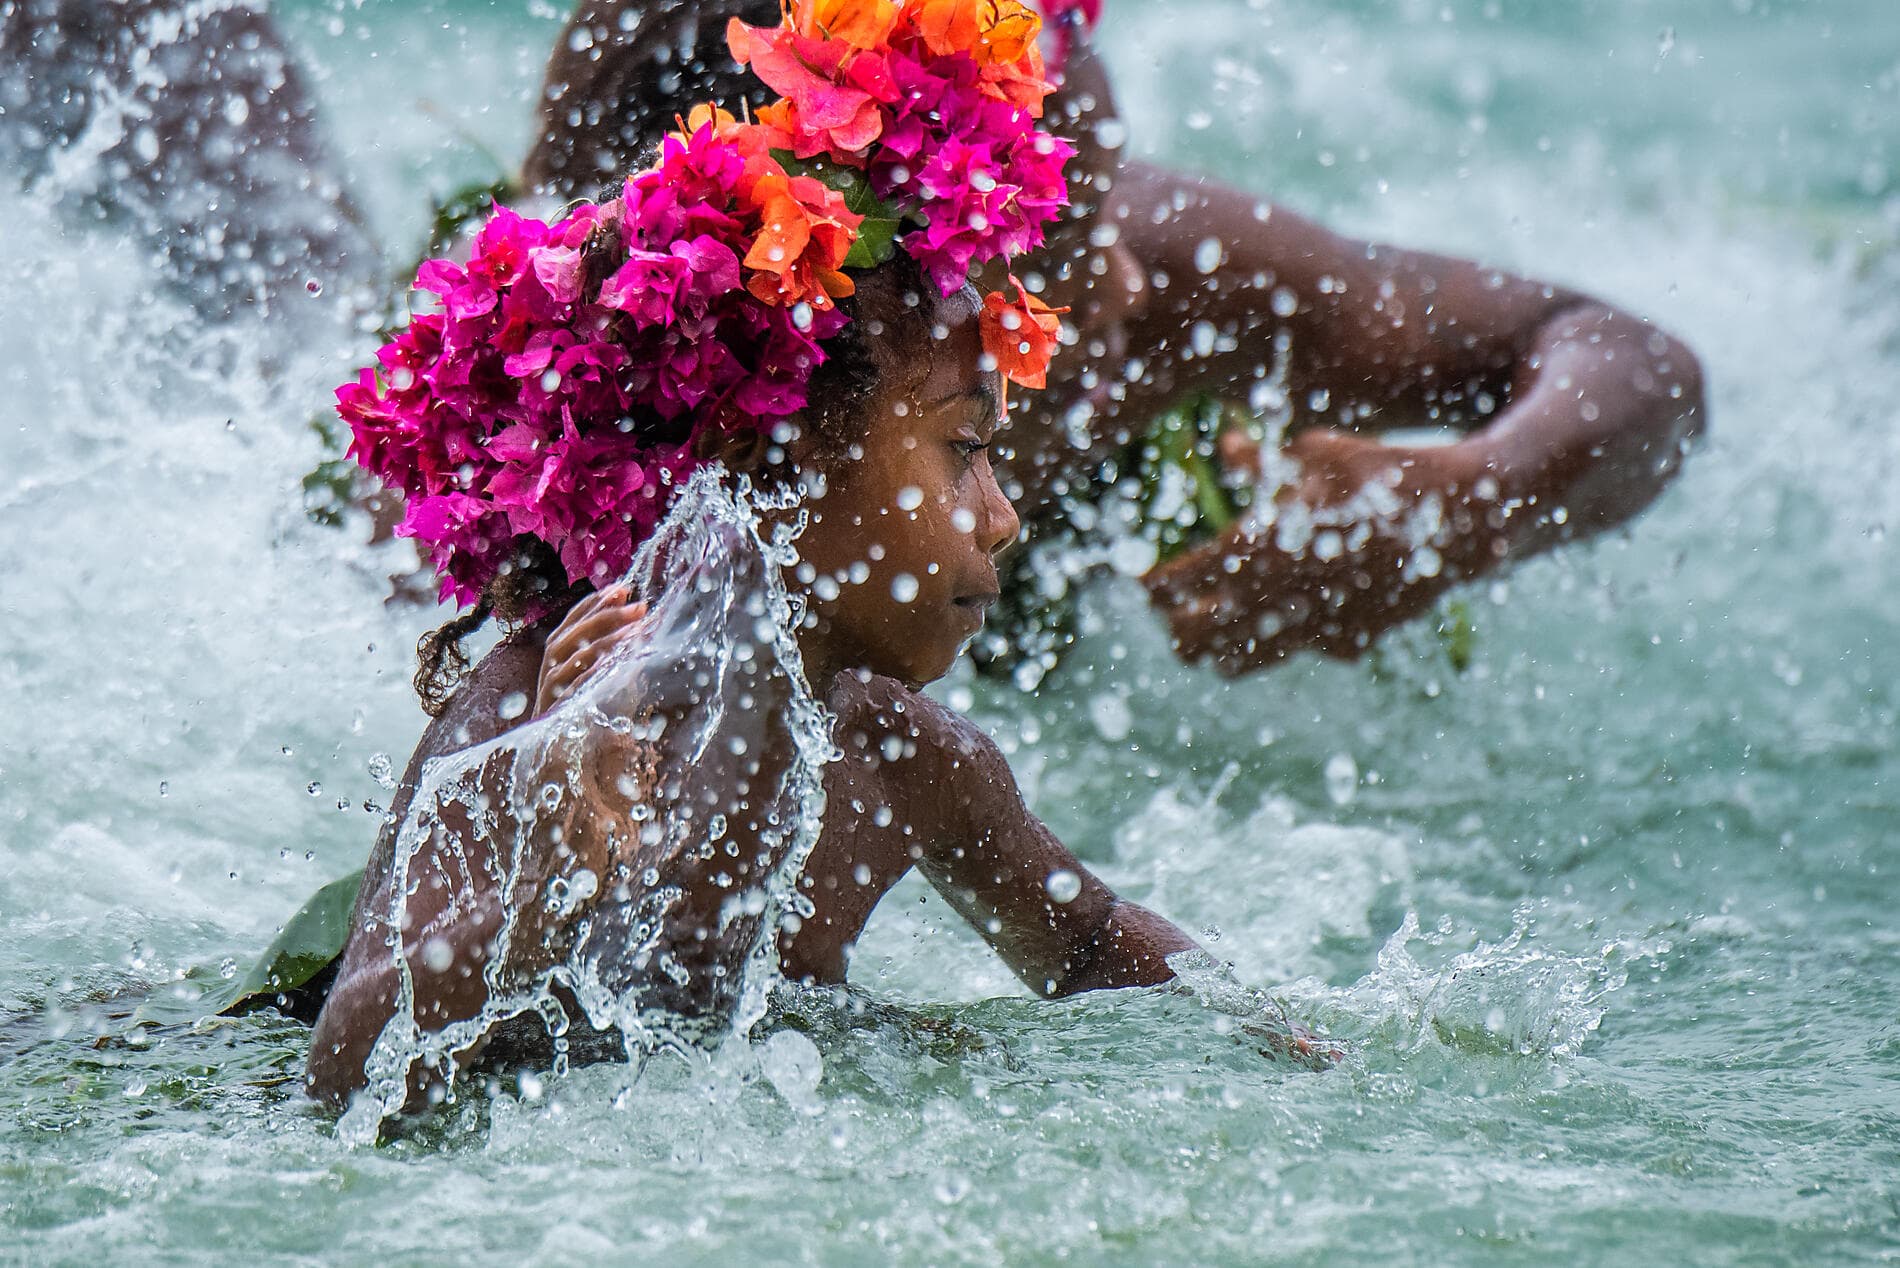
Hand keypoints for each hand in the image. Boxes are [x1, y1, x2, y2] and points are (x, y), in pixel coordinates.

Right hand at [534, 583, 650, 715]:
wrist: (567, 750)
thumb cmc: (590, 707)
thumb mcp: (610, 673)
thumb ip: (621, 650)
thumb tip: (645, 622)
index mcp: (561, 650)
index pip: (576, 618)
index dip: (598, 601)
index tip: (623, 588)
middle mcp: (551, 664)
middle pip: (574, 631)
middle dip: (607, 615)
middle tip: (638, 607)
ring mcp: (550, 685)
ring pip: (575, 656)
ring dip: (608, 641)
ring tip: (637, 632)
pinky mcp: (554, 708)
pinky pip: (573, 685)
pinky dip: (593, 672)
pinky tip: (613, 663)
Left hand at [1143, 428, 1495, 674]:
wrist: (1460, 518)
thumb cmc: (1380, 474)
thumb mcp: (1315, 455)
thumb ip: (1258, 459)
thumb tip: (1221, 445)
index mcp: (1255, 550)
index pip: (1176, 583)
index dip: (1152, 586)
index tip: (1143, 584)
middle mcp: (1276, 600)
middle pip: (1193, 639)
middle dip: (1177, 628)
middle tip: (1172, 616)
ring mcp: (1312, 630)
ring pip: (1239, 664)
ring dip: (1220, 649)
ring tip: (1212, 635)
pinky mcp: (1348, 645)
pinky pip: (1303, 651)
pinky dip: (1292, 638)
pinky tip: (1296, 615)